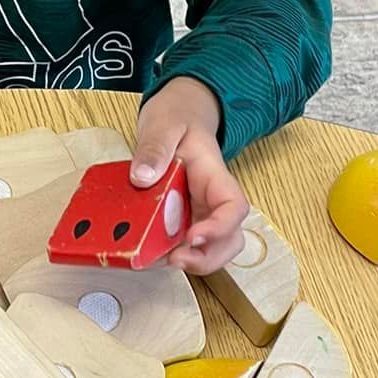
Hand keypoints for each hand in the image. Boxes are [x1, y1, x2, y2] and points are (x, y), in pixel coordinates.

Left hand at [132, 77, 248, 274]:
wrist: (178, 116)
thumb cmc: (178, 118)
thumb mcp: (164, 124)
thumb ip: (155, 147)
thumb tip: (143, 177)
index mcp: (215, 176)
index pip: (234, 207)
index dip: (220, 228)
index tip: (193, 236)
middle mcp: (212, 200)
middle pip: (229, 239)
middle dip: (207, 257)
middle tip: (176, 259)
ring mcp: (198, 213)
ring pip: (210, 248)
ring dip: (190, 261)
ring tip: (158, 260)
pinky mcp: (180, 219)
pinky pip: (180, 243)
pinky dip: (167, 254)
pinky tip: (144, 253)